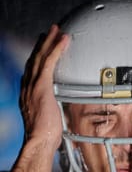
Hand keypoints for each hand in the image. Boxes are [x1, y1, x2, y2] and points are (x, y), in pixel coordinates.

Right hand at [20, 25, 69, 149]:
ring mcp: (33, 86)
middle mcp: (28, 87)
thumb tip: (60, 110)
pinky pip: (49, 63)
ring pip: (40, 57)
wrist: (40, 141)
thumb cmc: (45, 136)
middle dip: (42, 45)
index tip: (43, 51)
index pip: (32, 72)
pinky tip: (63, 40)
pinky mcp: (42, 86)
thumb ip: (52, 109)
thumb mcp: (48, 119)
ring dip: (49, 42)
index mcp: (28, 95)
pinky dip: (56, 49)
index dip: (37, 59)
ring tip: (56, 31)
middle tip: (49, 33)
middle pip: (34, 60)